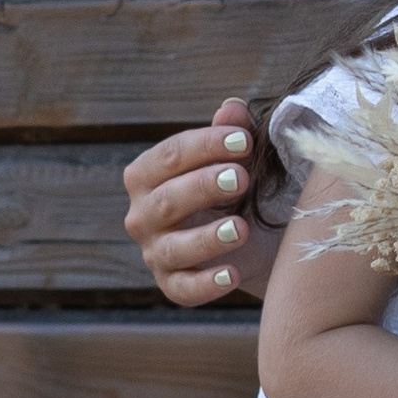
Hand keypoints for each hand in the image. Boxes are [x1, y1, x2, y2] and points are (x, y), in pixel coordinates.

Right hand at [121, 98, 283, 304]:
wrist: (254, 238)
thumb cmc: (233, 186)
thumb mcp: (235, 157)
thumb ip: (231, 132)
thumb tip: (232, 108)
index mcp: (149, 175)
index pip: (169, 156)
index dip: (205, 146)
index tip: (244, 140)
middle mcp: (143, 214)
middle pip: (166, 201)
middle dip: (203, 187)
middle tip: (241, 178)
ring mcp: (155, 252)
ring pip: (173, 248)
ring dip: (206, 238)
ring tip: (241, 228)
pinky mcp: (173, 285)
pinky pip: (183, 289)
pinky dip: (206, 284)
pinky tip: (232, 275)